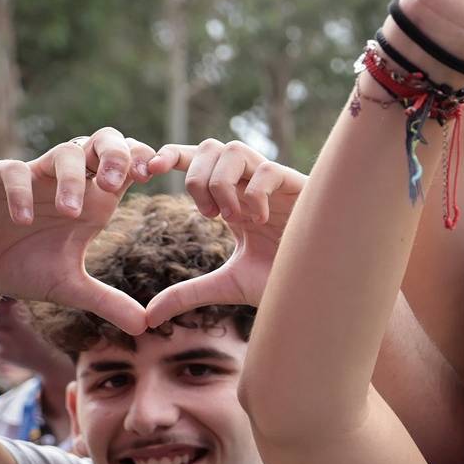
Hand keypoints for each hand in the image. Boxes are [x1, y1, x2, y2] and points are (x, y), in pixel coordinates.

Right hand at [0, 129, 160, 335]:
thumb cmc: (25, 269)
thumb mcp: (70, 288)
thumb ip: (107, 302)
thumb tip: (145, 327)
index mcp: (95, 197)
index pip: (128, 162)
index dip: (143, 159)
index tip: (154, 175)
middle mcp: (70, 180)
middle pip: (103, 139)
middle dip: (115, 154)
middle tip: (113, 184)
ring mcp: (34, 175)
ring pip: (63, 152)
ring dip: (71, 178)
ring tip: (70, 213)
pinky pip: (14, 171)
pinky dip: (21, 192)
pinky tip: (24, 220)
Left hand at [141, 140, 304, 328]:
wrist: (317, 292)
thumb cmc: (281, 282)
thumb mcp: (225, 285)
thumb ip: (186, 294)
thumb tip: (148, 316)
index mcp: (232, 200)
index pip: (197, 161)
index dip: (172, 156)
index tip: (147, 171)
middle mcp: (250, 186)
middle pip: (210, 147)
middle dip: (196, 176)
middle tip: (208, 216)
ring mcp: (274, 184)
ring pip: (234, 150)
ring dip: (221, 183)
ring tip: (232, 218)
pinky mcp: (299, 187)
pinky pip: (266, 170)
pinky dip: (253, 195)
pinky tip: (261, 220)